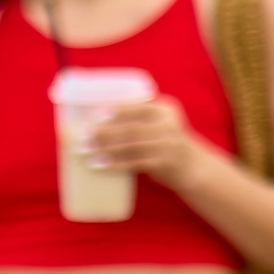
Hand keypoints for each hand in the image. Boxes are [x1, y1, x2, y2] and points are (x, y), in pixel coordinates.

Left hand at [90, 96, 211, 187]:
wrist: (191, 166)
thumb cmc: (164, 142)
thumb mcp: (158, 124)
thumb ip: (137, 118)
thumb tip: (94, 119)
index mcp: (165, 110)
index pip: (139, 107)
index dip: (118, 111)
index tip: (96, 115)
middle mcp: (168, 125)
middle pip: (131, 128)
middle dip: (104, 133)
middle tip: (82, 137)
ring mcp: (167, 144)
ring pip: (131, 146)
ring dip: (105, 149)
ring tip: (85, 152)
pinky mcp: (163, 163)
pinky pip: (135, 163)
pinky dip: (115, 164)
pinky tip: (99, 166)